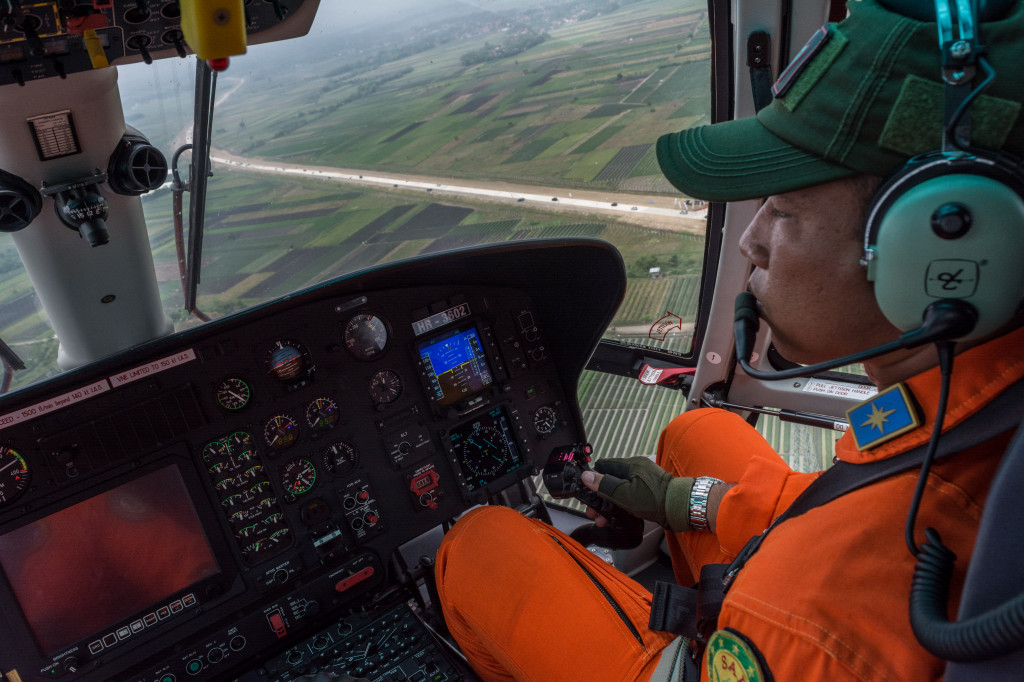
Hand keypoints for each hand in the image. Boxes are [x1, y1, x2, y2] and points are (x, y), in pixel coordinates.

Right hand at [580, 457, 694, 531]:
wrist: (679, 509)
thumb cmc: (655, 500)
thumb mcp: (624, 493)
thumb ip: (604, 485)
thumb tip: (586, 476)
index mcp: (630, 465)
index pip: (604, 466)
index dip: (593, 478)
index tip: (586, 492)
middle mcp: (636, 470)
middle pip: (610, 480)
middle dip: (599, 496)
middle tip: (593, 510)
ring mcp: (643, 481)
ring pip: (619, 490)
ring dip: (609, 503)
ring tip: (602, 518)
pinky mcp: (648, 491)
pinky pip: (628, 495)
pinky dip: (620, 504)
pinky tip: (615, 516)